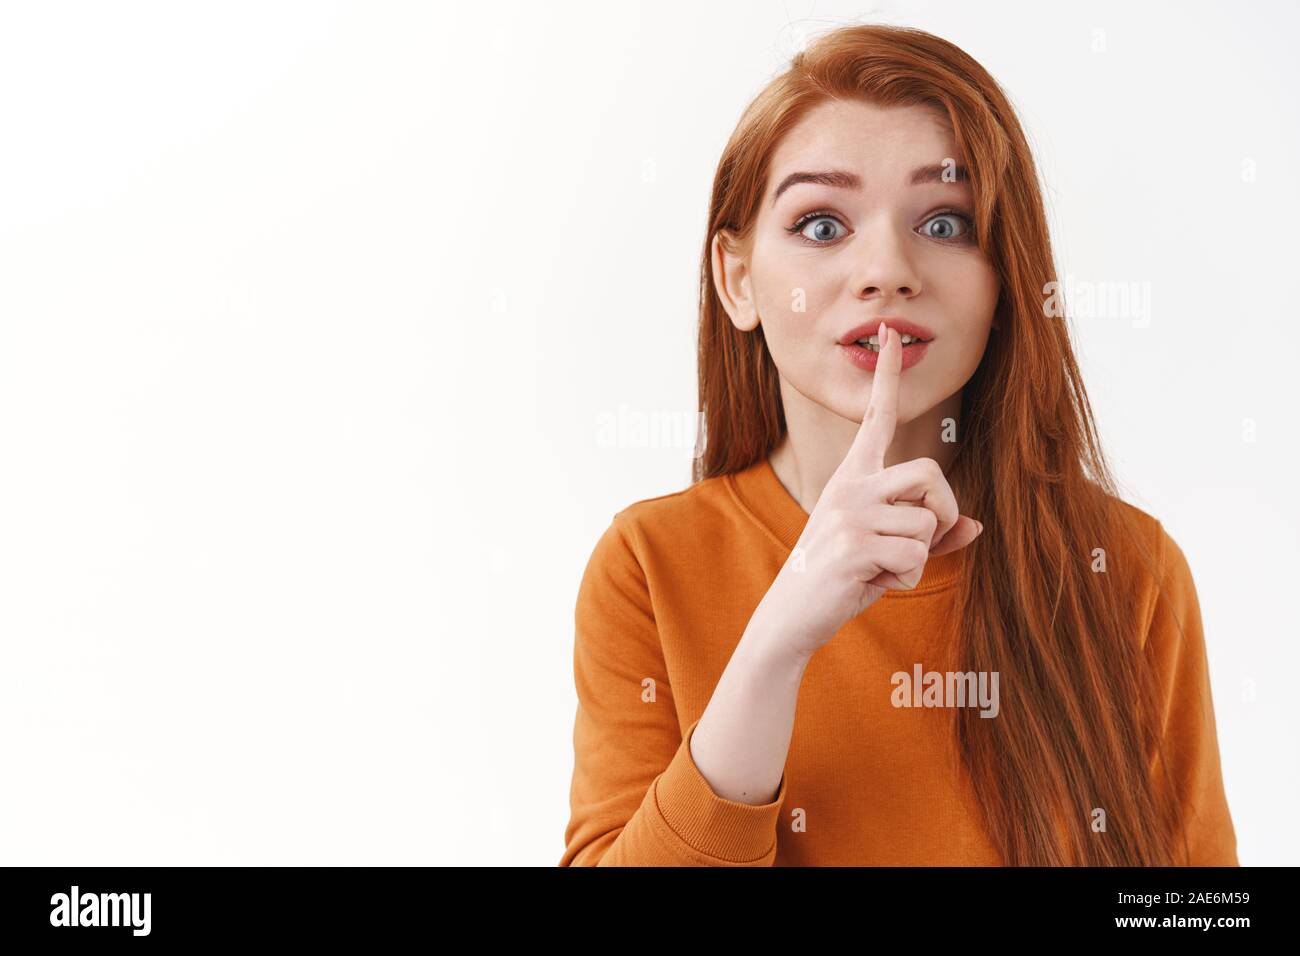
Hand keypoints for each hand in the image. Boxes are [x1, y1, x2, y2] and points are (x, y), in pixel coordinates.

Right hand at [755, 322, 983, 658]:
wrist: (793, 615)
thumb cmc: (841, 579)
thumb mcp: (886, 550)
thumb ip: (931, 536)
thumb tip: (977, 526)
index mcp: (853, 477)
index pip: (876, 417)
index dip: (885, 376)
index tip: (889, 332)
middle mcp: (850, 485)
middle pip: (929, 471)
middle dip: (942, 508)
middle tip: (922, 539)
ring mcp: (850, 512)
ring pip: (927, 520)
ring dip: (921, 554)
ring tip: (885, 567)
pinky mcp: (855, 544)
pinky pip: (915, 555)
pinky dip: (907, 577)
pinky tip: (875, 582)